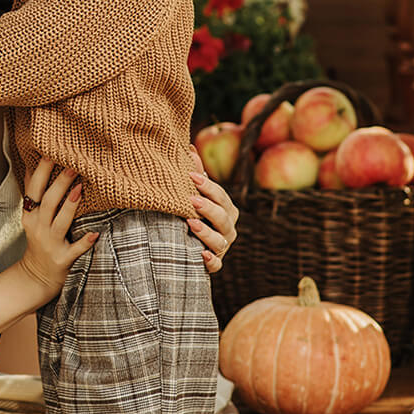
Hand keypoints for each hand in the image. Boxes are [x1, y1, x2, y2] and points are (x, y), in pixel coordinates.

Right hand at [17, 158, 97, 302]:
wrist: (37, 276)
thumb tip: (30, 163)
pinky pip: (75, 250)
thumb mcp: (30, 216)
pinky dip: (84, 242)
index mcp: (30, 215)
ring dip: (70, 206)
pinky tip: (95, 233)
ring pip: (60, 222)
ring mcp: (51, 244)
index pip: (34, 189)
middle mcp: (38, 228)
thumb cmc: (39, 240)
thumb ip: (32, 192)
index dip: (42, 171)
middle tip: (73, 165)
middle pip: (48, 202)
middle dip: (60, 183)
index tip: (50, 153)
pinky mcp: (63, 260)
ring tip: (81, 188)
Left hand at [186, 145, 238, 273]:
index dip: (207, 186)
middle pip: (222, 217)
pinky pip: (216, 265)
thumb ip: (194, 174)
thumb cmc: (192, 212)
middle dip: (207, 208)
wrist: (186, 245)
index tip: (190, 176)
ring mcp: (222, 248)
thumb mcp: (193, 193)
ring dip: (206, 233)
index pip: (221, 196)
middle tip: (191, 200)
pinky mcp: (213, 264)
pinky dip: (210, 261)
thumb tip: (189, 147)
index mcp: (226, 210)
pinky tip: (201, 254)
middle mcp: (228, 229)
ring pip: (219, 241)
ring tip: (191, 224)